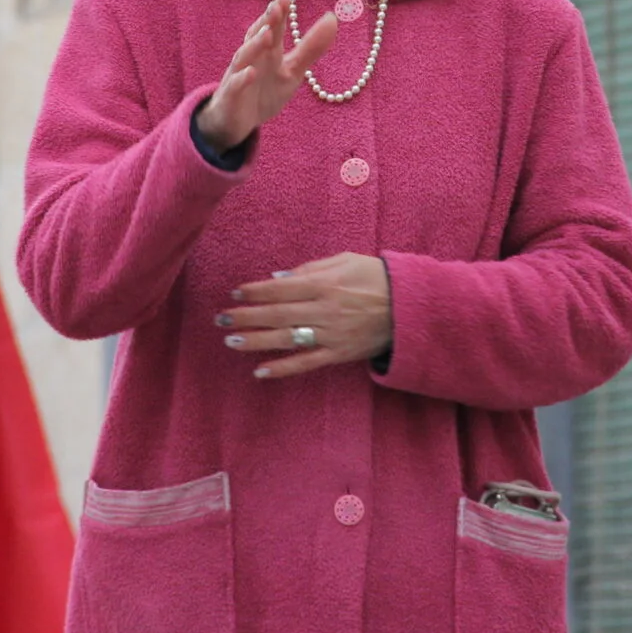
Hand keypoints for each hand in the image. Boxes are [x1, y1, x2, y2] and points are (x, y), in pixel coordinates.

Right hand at [196, 0, 336, 152]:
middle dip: (267, 21)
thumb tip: (332, 19)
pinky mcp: (231, 95)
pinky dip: (242, 79)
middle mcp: (252, 58)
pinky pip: (236, 85)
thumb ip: (311, 47)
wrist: (236, 122)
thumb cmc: (264, 91)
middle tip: (278, 6)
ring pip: (245, 56)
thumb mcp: (293, 71)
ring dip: (255, 44)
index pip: (274, 27)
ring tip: (267, 33)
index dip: (280, 12)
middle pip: (258, 36)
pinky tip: (250, 73)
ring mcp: (239, 75)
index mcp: (268, 51)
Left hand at [216, 253, 392, 380]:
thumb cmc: (375, 277)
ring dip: (256, 341)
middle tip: (221, 320)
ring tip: (231, 342)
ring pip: (287, 339)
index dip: (255, 292)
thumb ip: (311, 269)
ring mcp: (331, 334)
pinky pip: (306, 363)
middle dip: (247, 317)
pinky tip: (260, 371)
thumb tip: (278, 279)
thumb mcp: (345, 261)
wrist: (409, 307)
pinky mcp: (338, 354)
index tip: (235, 293)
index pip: (281, 289)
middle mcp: (324, 310)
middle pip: (277, 314)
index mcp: (325, 284)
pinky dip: (283, 368)